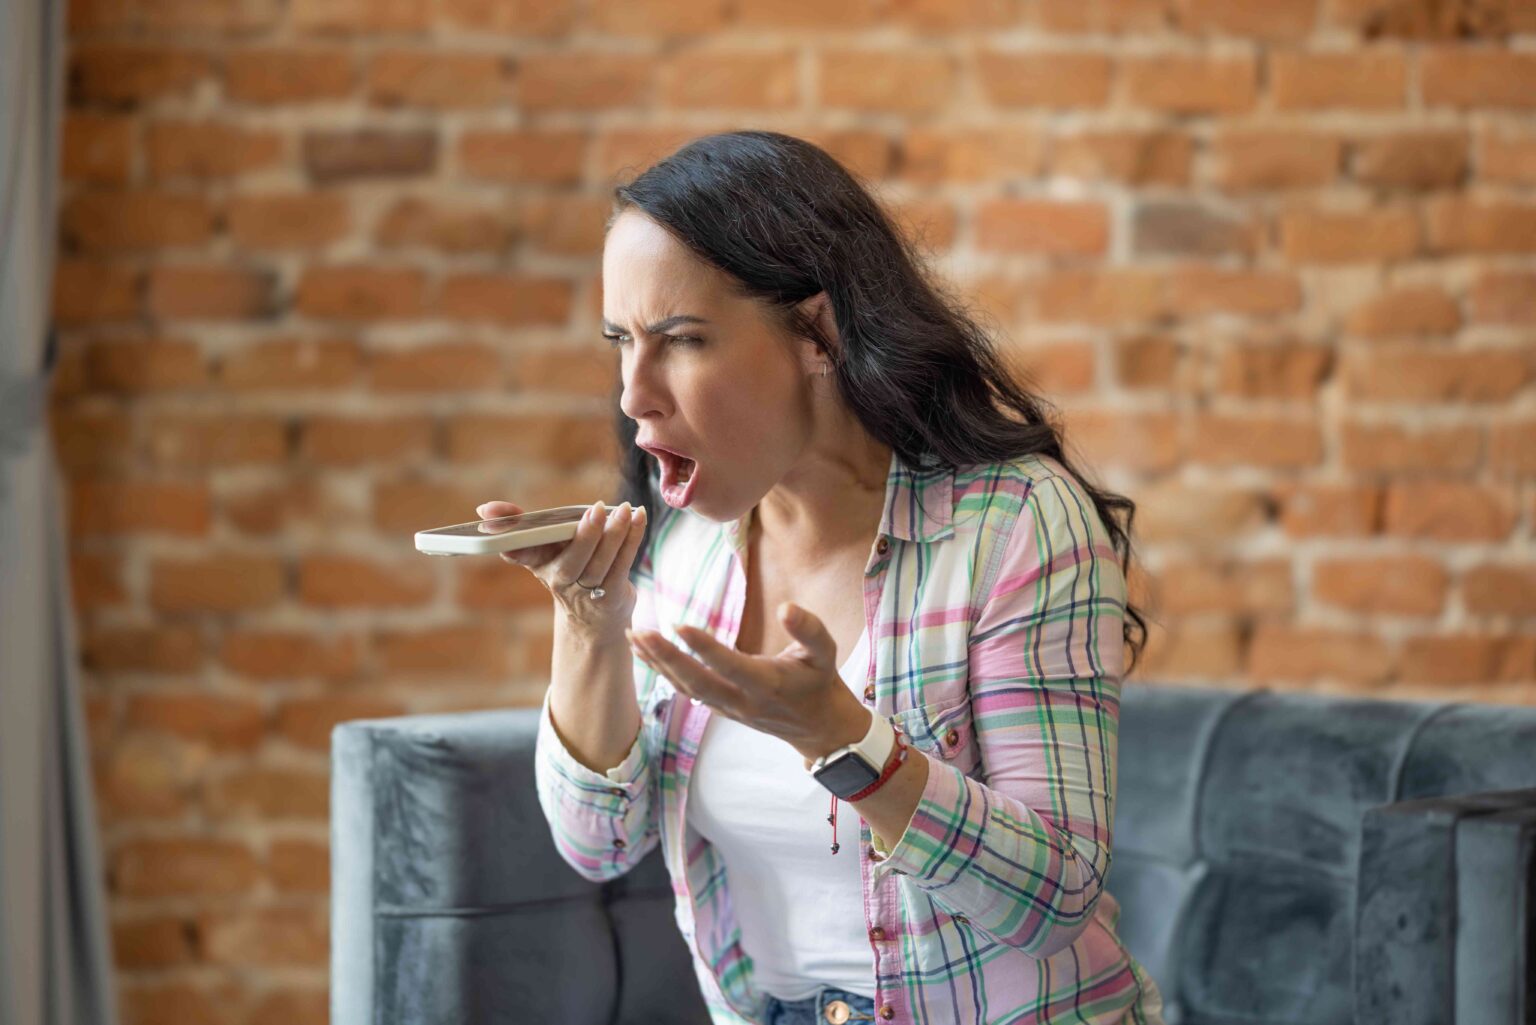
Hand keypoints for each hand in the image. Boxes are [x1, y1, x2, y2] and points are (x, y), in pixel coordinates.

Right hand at [476, 499, 647, 643]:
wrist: (592, 620)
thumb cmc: (567, 570)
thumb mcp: (543, 548)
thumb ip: (522, 526)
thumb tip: (484, 511)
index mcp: (539, 564)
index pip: (520, 551)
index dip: (508, 538)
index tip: (489, 519)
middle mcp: (560, 580)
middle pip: (573, 560)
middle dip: (585, 535)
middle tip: (595, 509)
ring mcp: (588, 591)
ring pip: (603, 562)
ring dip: (616, 534)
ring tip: (626, 510)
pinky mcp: (612, 596)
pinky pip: (624, 563)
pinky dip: (633, 538)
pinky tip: (639, 517)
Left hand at [626, 601, 870, 761]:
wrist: (819, 727)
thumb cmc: (820, 681)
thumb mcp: (826, 652)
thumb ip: (809, 628)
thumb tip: (787, 607)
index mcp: (768, 684)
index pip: (730, 666)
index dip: (705, 648)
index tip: (680, 625)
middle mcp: (744, 701)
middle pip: (698, 683)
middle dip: (667, 659)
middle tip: (641, 632)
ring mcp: (729, 709)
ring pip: (687, 690)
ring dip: (658, 664)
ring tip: (634, 636)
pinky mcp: (721, 709)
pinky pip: (687, 693)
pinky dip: (663, 673)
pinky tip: (645, 653)